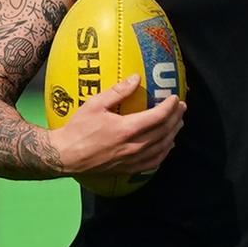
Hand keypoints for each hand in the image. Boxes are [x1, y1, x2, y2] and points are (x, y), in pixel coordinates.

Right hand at [50, 74, 184, 175]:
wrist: (66, 156)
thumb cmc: (78, 128)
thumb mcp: (95, 104)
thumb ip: (118, 91)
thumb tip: (136, 78)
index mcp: (127, 128)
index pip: (158, 117)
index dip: (170, 106)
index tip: (175, 98)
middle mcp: (134, 146)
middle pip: (164, 132)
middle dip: (176, 118)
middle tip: (181, 107)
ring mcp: (133, 159)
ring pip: (162, 147)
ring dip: (173, 133)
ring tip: (178, 123)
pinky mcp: (129, 168)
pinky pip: (154, 161)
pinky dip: (164, 152)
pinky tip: (167, 145)